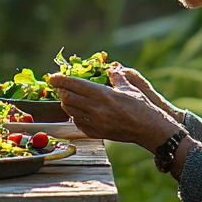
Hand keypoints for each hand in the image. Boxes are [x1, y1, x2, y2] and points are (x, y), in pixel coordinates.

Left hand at [49, 71, 180, 149]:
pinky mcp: (96, 133)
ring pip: (70, 111)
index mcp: (102, 94)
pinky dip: (75, 115)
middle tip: (60, 86)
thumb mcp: (130, 87)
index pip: (73, 84)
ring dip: (66, 103)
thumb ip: (117, 77)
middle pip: (67, 97)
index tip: (52, 77)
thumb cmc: (143, 107)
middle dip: (61, 91)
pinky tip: (79, 111)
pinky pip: (78, 123)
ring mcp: (95, 122)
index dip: (60, 80)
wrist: (149, 129)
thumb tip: (111, 68)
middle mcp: (95, 108)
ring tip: (68, 97)